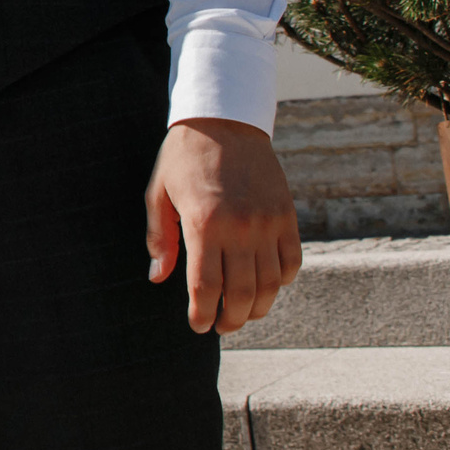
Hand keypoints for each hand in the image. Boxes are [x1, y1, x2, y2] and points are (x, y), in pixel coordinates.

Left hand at [145, 119, 302, 333]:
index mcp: (203, 224)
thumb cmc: (183, 158)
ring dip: (258, 307)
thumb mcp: (158, 193)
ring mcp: (267, 223)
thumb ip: (161, 239)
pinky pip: (292, 260)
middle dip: (230, 320)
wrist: (224, 121)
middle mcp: (239, 228)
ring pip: (271, 284)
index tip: (198, 326)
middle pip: (240, 293)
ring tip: (244, 314)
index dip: (201, 314)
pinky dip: (283, 280)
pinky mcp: (287, 215)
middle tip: (221, 327)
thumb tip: (158, 278)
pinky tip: (269, 285)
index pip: (205, 287)